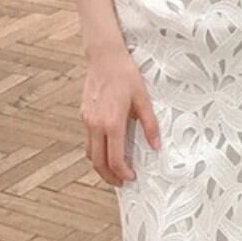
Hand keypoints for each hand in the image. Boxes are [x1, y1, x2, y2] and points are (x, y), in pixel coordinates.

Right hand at [81, 46, 160, 186]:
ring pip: (89, 153)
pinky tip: (108, 151)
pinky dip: (97, 151)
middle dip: (109, 176)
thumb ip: (150, 125)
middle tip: (121, 183)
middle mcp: (96, 124)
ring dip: (101, 166)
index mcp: (112, 123)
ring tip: (114, 171)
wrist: (104, 57)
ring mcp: (87, 120)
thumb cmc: (125, 75)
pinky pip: (88, 140)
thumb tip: (156, 146)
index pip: (114, 158)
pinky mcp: (84, 115)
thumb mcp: (144, 100)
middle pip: (97, 161)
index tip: (132, 178)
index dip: (123, 173)